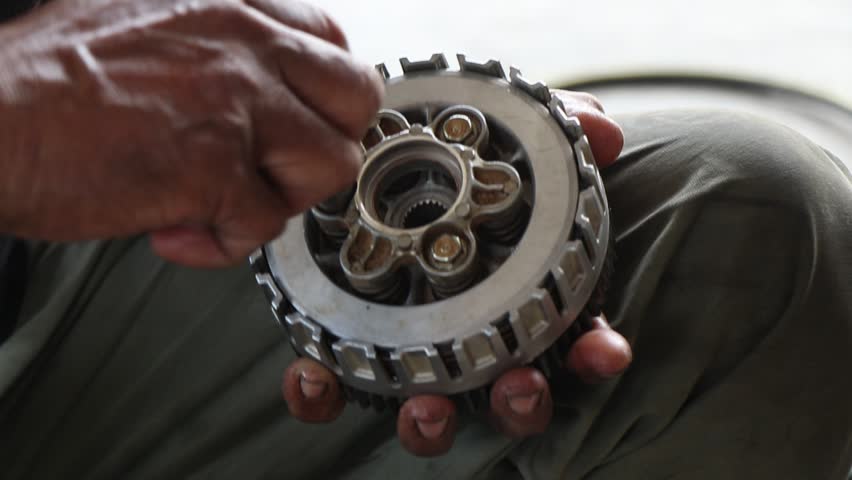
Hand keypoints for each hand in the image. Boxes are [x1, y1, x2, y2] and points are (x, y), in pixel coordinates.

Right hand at [0, 0, 382, 267]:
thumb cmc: (49, 80)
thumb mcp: (145, 17)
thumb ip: (213, 38)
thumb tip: (260, 75)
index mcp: (233, 5)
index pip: (329, 41)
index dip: (318, 95)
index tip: (295, 121)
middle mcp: (246, 44)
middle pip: (355, 98)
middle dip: (322, 142)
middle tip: (278, 165)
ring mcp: (238, 104)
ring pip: (331, 164)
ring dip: (281, 196)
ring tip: (225, 200)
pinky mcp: (216, 168)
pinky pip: (264, 226)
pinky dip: (222, 244)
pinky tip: (177, 230)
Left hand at [282, 91, 632, 455]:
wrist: (359, 154)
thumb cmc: (442, 158)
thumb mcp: (505, 134)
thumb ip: (557, 127)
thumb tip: (604, 136)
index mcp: (517, 296)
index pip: (572, 337)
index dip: (594, 352)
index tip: (605, 349)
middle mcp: (471, 336)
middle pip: (509, 393)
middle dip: (521, 402)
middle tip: (519, 384)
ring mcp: (409, 351)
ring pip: (432, 413)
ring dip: (434, 423)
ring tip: (426, 409)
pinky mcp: (342, 346)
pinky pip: (334, 389)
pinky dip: (324, 394)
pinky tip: (312, 375)